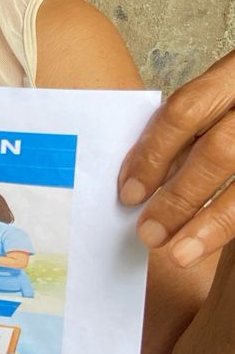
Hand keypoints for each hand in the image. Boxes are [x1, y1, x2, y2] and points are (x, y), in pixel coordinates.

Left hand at [119, 51, 234, 266]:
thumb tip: (140, 180)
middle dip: (179, 196)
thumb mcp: (217, 101)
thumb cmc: (233, 110)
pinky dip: (230, 224)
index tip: (129, 193)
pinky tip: (209, 241)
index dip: (154, 153)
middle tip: (149, 232)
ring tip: (180, 252)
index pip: (187, 110)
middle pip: (219, 150)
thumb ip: (188, 132)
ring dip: (210, 223)